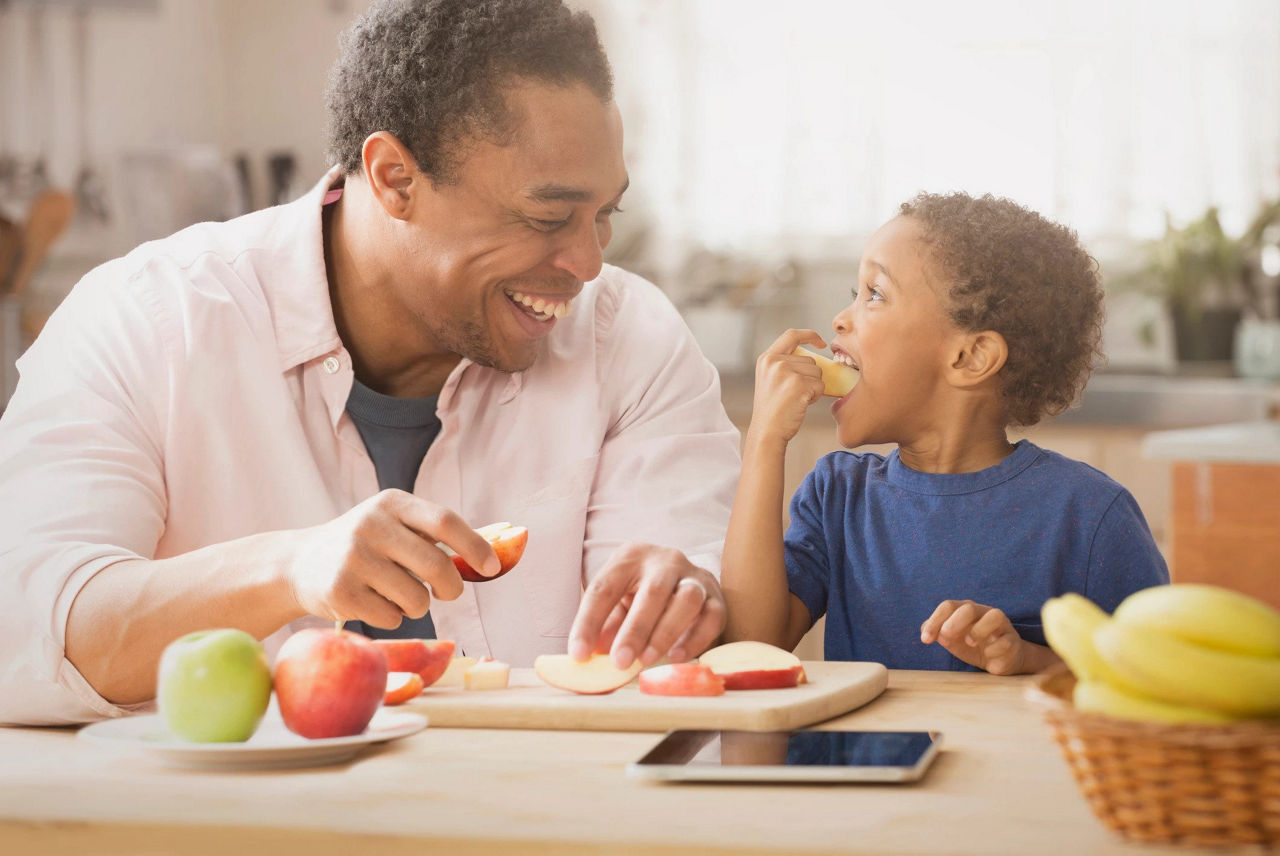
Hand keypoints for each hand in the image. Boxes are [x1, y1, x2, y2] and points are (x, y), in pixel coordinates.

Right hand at [285, 489, 498, 627]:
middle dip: (452, 587)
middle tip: (448, 593)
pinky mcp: (340, 591)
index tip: (491, 568)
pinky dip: (391, 616)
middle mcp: (370, 525)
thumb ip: (434, 535)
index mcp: (392, 502)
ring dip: (418, 604)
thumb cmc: (364, 545)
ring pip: (417, 599)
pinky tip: (372, 602)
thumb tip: (491, 556)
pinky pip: (391, 617)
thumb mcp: (393, 524)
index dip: (474, 546)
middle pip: (436, 565)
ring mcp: (353, 558)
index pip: (445, 521)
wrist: (299, 563)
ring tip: (397, 593)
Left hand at [568, 543, 725, 669]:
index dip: (589, 622)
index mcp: (630, 558)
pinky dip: (695, 639)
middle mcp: (665, 561)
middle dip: (635, 630)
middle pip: (652, 592)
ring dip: (666, 633)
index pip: (604, 588)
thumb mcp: (616, 603)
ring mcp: (694, 576)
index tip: (579, 654)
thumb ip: (603, 628)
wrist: (680, 578)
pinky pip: (712, 616)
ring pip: (687, 599)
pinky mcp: (716, 596)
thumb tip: (586, 658)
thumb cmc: (638, 594)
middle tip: (620, 661)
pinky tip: (677, 657)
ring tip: (647, 660)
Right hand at [747, 329, 827, 445]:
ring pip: (818, 372)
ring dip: (814, 387)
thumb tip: (813, 359)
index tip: (821, 343)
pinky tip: (801, 404)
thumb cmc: (772, 410)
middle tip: (796, 393)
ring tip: (797, 399)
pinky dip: (815, 396)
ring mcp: (786, 372)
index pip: (791, 335)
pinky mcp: (798, 384)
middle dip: (811, 376)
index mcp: (766, 358)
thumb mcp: (770, 379)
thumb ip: (785, 364)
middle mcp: (774, 361)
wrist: (767, 431)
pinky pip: (820, 385)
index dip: (809, 335)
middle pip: (810, 360)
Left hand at [920, 599, 1025, 675]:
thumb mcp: (952, 638)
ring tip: (969, 642)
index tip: (925, 640)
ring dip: (979, 630)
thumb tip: (923, 630)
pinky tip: (988, 656)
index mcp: (966, 610)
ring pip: (995, 616)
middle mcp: (984, 613)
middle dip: (954, 622)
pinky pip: (1006, 642)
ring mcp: (1001, 626)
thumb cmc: (972, 644)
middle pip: (969, 608)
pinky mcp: (1013, 641)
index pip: (948, 606)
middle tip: (945, 638)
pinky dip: (994, 650)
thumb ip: (937, 632)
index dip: (934, 621)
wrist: (1001, 658)